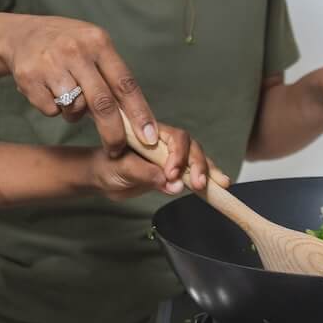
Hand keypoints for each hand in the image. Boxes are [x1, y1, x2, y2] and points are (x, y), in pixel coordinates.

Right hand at [0, 15, 156, 155]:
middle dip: (113, 133)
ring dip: (75, 113)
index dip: (139, 113)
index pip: (125, 84)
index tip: (148, 138)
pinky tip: (48, 90)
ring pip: (74, 109)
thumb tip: (135, 119)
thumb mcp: (93, 47)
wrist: (20, 34)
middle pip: (102, 103)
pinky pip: (51, 111)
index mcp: (98, 42)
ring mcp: (50, 64)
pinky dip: (54, 109)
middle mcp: (75, 51)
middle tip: (116, 149)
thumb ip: (111, 76)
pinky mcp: (29, 78)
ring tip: (67, 95)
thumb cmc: (66, 45)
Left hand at [85, 124, 226, 199]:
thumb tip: (172, 183)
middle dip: (197, 164)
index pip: (175, 138)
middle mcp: (165, 144)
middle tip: (196, 184)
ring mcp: (172, 158)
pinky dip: (208, 180)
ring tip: (219, 185)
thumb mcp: (121, 170)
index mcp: (152, 135)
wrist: (103, 177)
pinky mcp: (176, 172)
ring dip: (208, 172)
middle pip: (191, 147)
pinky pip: (195, 173)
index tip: (173, 173)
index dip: (179, 154)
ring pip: (197, 159)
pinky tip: (220, 186)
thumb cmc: (108, 167)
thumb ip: (145, 173)